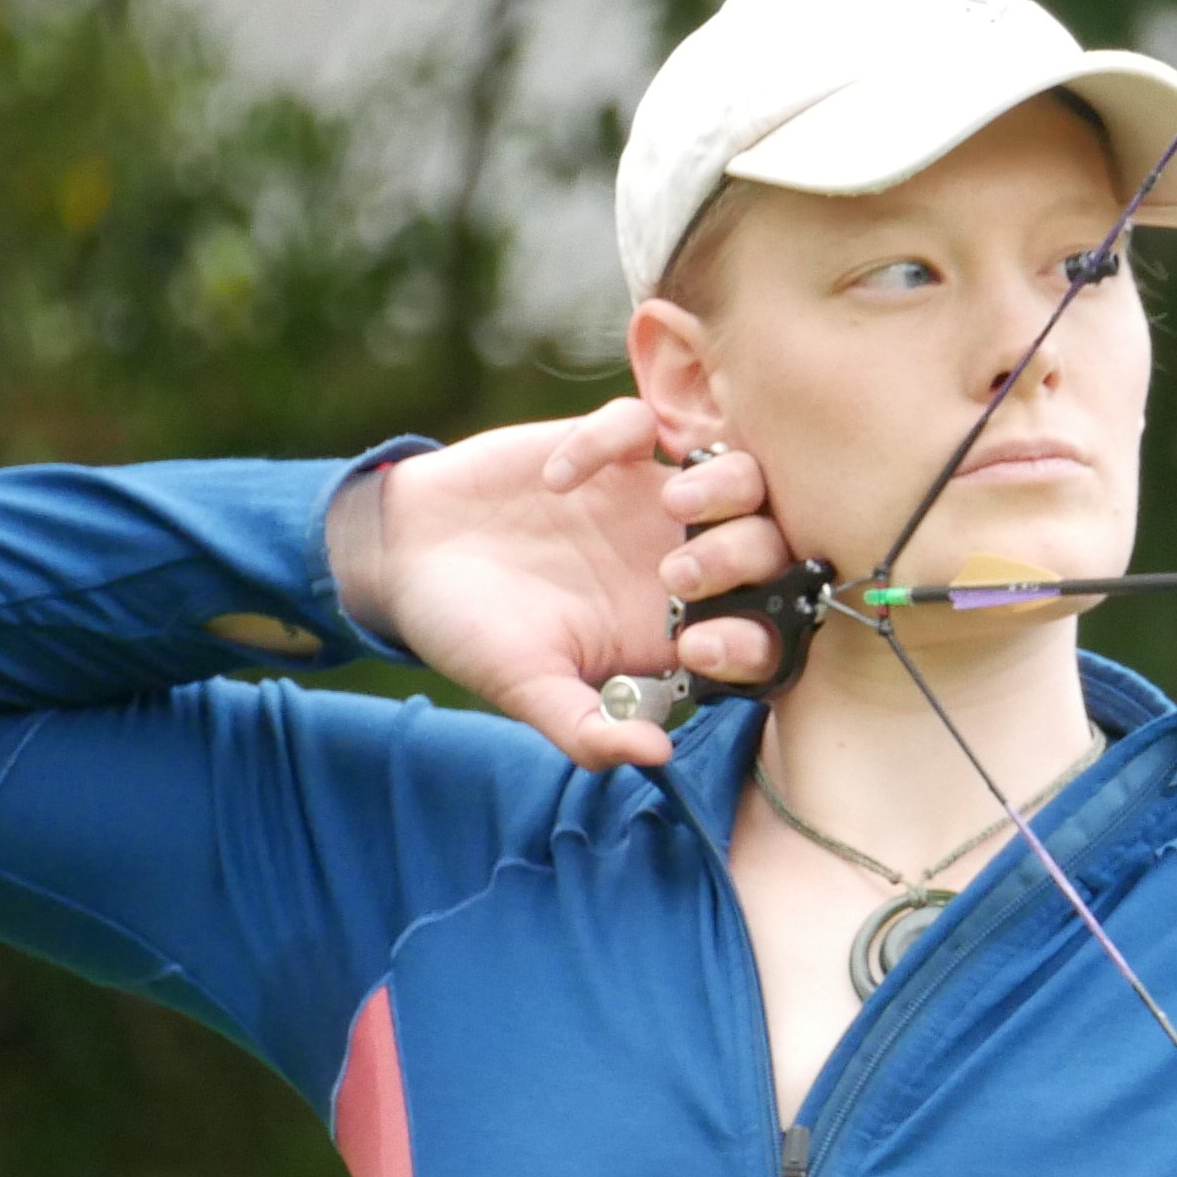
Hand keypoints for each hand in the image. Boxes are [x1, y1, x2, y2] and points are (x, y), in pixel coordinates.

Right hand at [322, 403, 801, 772]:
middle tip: (676, 573)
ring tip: (669, 503)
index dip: (756, 640)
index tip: (699, 647)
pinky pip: (643, 420)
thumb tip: (658, 756)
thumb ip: (589, 729)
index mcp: (674, 626)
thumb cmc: (472, 634)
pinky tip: (558, 477)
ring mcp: (647, 498)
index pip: (760, 632)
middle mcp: (677, 560)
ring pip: (737, 473)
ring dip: (724, 485)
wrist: (406, 558)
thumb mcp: (527, 690)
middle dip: (748, 556)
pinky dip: (613, 438)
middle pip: (770, 546)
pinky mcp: (606, 446)